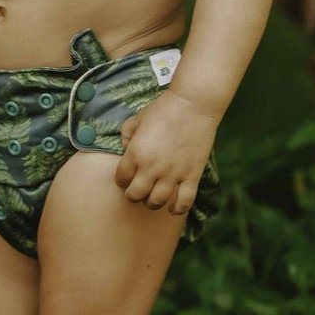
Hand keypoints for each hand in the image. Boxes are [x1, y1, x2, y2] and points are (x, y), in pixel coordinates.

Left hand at [113, 92, 217, 214]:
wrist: (192, 106)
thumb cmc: (162, 110)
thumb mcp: (136, 119)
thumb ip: (126, 136)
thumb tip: (126, 151)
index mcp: (135, 154)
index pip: (121, 179)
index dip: (121, 180)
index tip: (126, 178)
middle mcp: (152, 167)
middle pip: (135, 195)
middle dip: (133, 195)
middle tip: (137, 190)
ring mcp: (173, 174)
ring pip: (157, 202)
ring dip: (152, 203)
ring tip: (153, 197)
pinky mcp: (192, 176)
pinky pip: (184, 202)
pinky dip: (177, 209)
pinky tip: (172, 208)